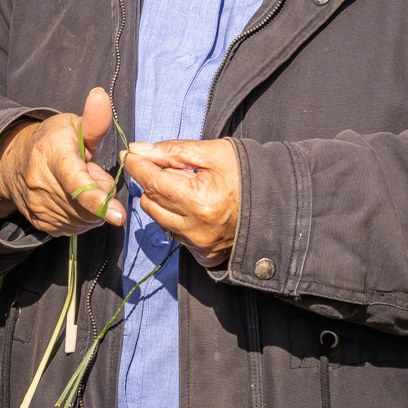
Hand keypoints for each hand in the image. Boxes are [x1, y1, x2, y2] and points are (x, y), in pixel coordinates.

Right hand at [0, 87, 125, 235]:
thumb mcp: (73, 124)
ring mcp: (39, 207)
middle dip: (101, 194)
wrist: (14, 162)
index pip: (76, 182)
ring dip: (93, 208)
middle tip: (92, 174)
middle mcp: (41, 184)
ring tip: (81, 184)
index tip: (117, 215)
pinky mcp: (41, 224)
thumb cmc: (53, 140)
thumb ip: (94, 121)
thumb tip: (101, 96)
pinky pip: (75, 228)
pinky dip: (83, 217)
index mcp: (54, 155)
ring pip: (84, 220)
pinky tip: (75, 199)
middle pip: (87, 205)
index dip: (97, 199)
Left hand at [122, 138, 238, 266]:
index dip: (137, 165)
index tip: (128, 153)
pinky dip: (177, 218)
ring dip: (163, 201)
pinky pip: (175, 234)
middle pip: (151, 201)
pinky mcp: (204, 257)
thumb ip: (173, 151)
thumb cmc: (248, 174)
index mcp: (199, 201)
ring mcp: (200, 247)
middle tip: (168, 168)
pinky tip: (196, 207)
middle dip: (153, 182)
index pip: (154, 181)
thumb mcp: (213, 152)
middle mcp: (196, 230)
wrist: (279, 204)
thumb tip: (139, 150)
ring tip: (186, 187)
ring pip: (160, 219)